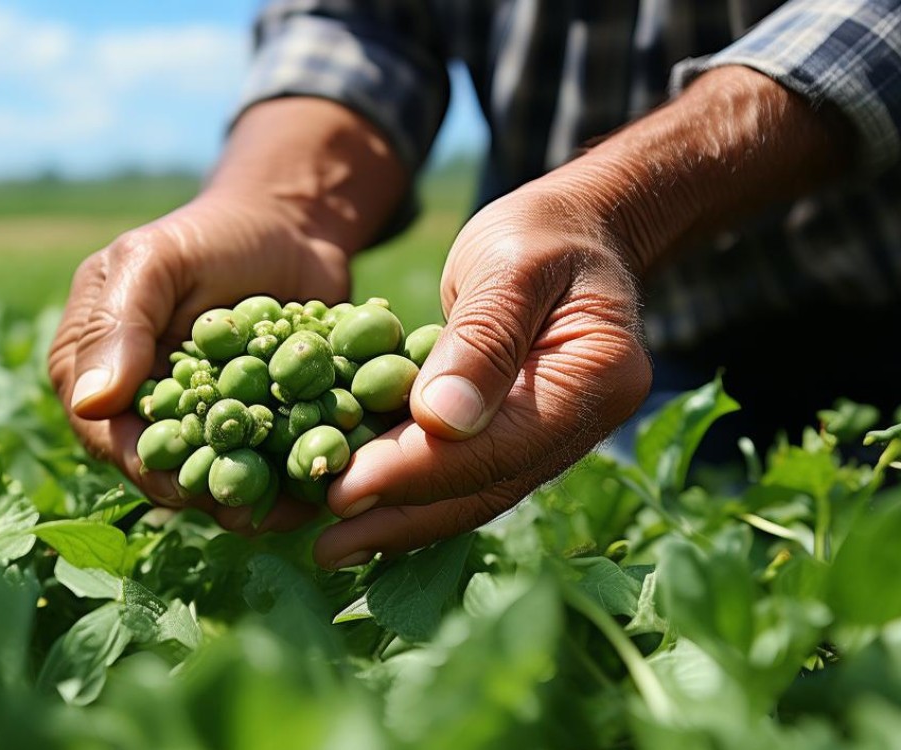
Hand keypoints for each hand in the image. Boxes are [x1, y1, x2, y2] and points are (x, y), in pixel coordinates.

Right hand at [48, 191, 350, 530]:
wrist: (287, 227)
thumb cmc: (210, 235)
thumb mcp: (156, 262)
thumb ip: (119, 325)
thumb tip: (91, 403)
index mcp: (91, 370)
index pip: (109, 436)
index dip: (146, 466)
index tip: (187, 486)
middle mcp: (138, 408)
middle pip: (166, 468)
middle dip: (208, 491)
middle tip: (252, 508)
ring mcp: (199, 423)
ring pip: (219, 475)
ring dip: (256, 494)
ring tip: (296, 501)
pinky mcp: (253, 429)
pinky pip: (267, 464)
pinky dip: (292, 475)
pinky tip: (322, 485)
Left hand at [315, 187, 651, 567]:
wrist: (574, 228)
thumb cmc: (539, 231)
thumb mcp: (507, 262)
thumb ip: (481, 338)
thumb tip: (441, 422)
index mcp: (597, 376)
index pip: (497, 445)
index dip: (416, 472)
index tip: (344, 492)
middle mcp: (583, 422)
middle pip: (484, 486)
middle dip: (400, 518)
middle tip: (324, 546)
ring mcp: (555, 436)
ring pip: (472, 493)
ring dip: (401, 522)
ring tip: (329, 545)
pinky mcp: (520, 436)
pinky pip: (464, 475)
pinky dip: (411, 493)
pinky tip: (359, 513)